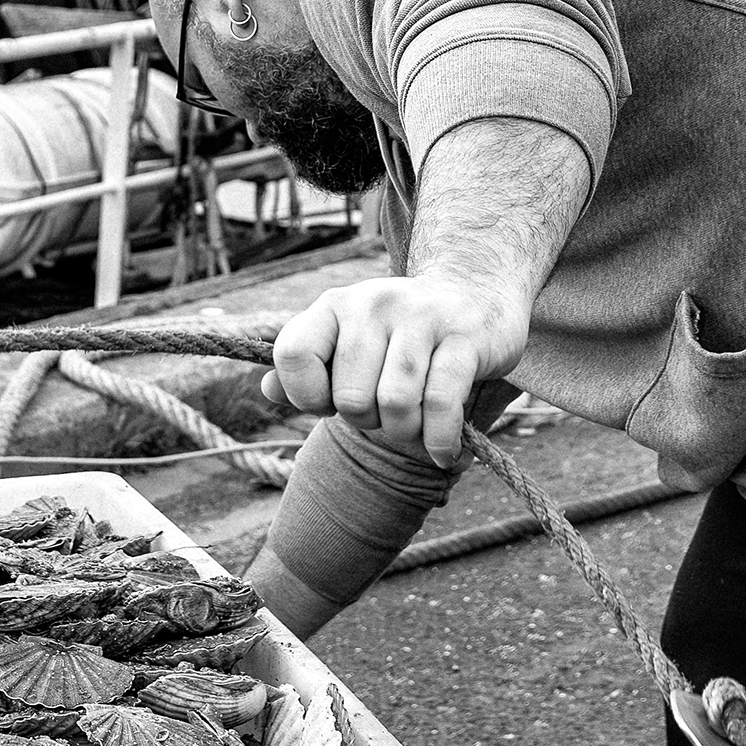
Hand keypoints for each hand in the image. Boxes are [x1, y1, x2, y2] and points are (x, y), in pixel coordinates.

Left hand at [265, 273, 526, 468]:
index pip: (292, 354)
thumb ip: (306, 367)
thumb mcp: (348, 341)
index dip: (307, 395)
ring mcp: (421, 317)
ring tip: (414, 428)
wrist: (477, 294)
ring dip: (404, 433)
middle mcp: (373, 303)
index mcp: (335, 305)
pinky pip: (441, 403)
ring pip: (395, 403)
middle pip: (351, 396)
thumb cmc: (400, 335)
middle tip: (384, 416)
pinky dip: (439, 440)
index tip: (330, 403)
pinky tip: (442, 451)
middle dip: (367, 423)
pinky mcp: (465, 337)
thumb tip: (268, 389)